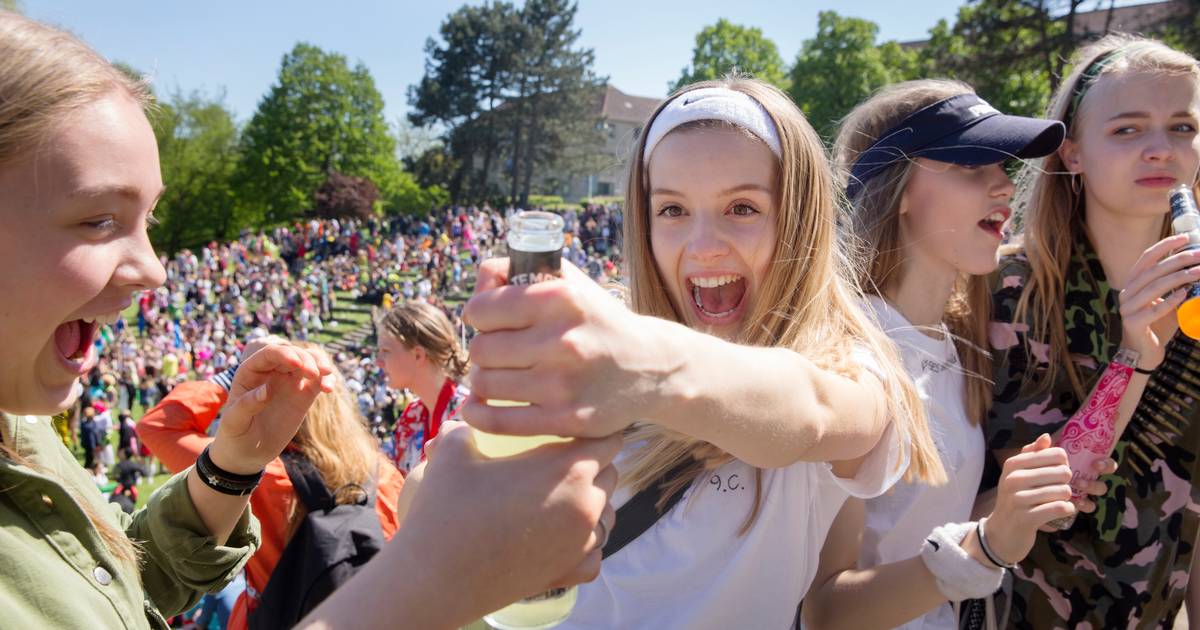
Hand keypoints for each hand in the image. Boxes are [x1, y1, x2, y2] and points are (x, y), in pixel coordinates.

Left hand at [208, 339, 333, 474]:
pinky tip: (328, 389)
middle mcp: (271, 372)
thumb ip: (247, 405)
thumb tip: (267, 390)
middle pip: (293, 353)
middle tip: (314, 374)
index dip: (284, 354)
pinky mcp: (303, 394)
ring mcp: (289, 382)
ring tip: (327, 374)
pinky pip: (318, 380)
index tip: (297, 363)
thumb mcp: (234, 422)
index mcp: (251, 372)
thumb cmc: (235, 435)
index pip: (269, 354)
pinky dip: (326, 379)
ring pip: (309, 361)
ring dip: (320, 362)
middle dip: (306, 358)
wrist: (248, 452)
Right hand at [400, 421, 619, 615]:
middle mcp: (586, 505)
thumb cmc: (445, 508)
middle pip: (611, 475)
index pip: (607, 440)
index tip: (570, 431)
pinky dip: (585, 542)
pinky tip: (562, 535)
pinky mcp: (570, 572)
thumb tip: (469, 415)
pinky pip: (596, 553)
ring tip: (560, 498)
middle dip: (592, 465)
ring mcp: (581, 543)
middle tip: (559, 462)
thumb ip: (470, 424)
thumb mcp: (454, 448)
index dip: (589, 432)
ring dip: (591, 503)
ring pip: (607, 514)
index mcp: (568, 469)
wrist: (435, 576)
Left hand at [463, 257, 667, 437]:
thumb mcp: (569, 282)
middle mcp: (562, 340)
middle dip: (484, 350)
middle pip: (480, 349)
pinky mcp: (565, 419)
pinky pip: (496, 421)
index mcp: (560, 298)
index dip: (480, 316)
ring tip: (502, 376)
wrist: (651, 367)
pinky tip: (479, 407)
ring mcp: (563, 383)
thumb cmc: (598, 321)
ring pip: (484, 384)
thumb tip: (477, 288)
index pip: (481, 310)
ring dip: (485, 381)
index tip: (491, 323)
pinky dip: (478, 414)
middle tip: (501, 353)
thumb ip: (517, 270)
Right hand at [984, 434, 1075, 563]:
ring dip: (1066, 498)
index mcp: (1013, 464)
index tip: (1057, 475)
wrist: (1001, 532)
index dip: (1063, 464)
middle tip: (1058, 490)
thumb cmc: (1014, 500)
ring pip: (1063, 491)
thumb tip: (1047, 437)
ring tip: (1058, 501)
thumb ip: (1032, 455)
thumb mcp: (1017, 475)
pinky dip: (1067, 510)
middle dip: (1066, 483)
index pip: (1055, 454)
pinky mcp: (1027, 518)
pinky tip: (1062, 511)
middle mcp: (1013, 479)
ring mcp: (1018, 499)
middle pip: (1062, 472)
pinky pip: (1060, 508)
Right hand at [1118, 234, 1199, 367]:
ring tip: (1199, 272)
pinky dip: (1170, 301)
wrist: (1142, 353)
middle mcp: (1126, 293)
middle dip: (1178, 260)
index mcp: (1132, 284)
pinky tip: (1185, 294)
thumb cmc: (1157, 325)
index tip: (1185, 237)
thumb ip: (1174, 286)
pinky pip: (1154, 310)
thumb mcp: (1164, 300)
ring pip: (1154, 288)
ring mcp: (1128, 309)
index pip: (1146, 258)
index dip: (1164, 246)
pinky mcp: (1134, 324)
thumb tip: (1196, 266)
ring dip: (1179, 278)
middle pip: (1153, 271)